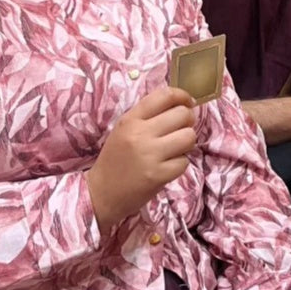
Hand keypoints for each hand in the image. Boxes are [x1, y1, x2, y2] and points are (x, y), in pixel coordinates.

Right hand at [85, 86, 196, 231]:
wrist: (101, 194)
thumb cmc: (115, 159)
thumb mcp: (124, 130)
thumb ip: (148, 115)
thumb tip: (183, 105)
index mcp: (130, 119)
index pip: (165, 95)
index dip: (183, 96)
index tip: (188, 103)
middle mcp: (140, 133)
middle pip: (183, 115)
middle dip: (187, 122)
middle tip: (179, 131)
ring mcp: (150, 155)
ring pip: (189, 136)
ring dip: (186, 143)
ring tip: (175, 149)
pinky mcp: (158, 175)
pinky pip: (184, 161)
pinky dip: (180, 164)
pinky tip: (167, 166)